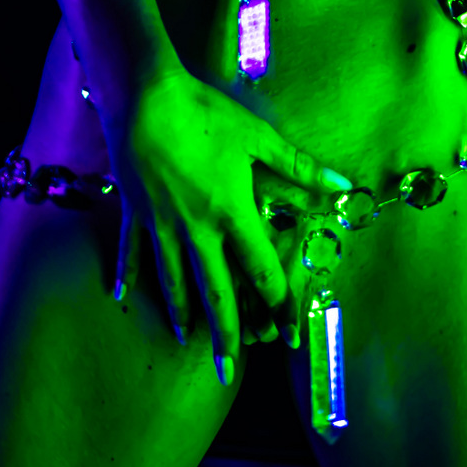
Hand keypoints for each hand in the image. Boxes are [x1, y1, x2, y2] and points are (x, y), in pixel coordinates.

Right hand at [103, 68, 349, 382]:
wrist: (145, 96)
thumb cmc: (206, 113)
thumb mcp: (258, 137)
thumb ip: (301, 167)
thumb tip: (344, 185)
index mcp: (232, 212)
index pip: (260, 270)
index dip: (275, 303)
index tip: (284, 332)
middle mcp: (196, 229)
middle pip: (214, 291)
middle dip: (225, 333)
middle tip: (228, 370)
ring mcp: (161, 224)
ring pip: (172, 280)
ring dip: (181, 312)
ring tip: (185, 339)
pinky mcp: (134, 211)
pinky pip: (131, 251)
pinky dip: (127, 275)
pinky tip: (122, 297)